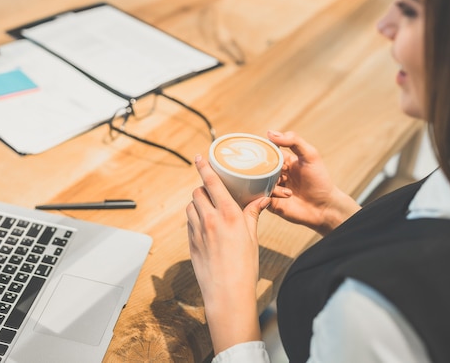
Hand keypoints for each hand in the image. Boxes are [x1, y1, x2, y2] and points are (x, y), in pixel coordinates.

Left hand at [186, 154, 268, 353]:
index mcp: (229, 215)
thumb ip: (252, 215)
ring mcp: (198, 231)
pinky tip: (205, 226)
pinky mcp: (191, 243)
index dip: (204, 167)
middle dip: (203, 189)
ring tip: (209, 209)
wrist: (228, 293)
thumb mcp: (252, 237)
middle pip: (198, 192)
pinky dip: (195, 219)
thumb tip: (260, 200)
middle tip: (212, 193)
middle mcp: (210, 219)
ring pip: (191, 206)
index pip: (212, 183)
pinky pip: (189, 223)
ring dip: (197, 204)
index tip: (199, 157)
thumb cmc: (244, 266)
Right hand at [267, 130, 360, 234]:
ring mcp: (270, 187)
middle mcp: (274, 173)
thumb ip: (293, 141)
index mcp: (281, 160)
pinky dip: (271, 194)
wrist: (324, 207)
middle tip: (282, 173)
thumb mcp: (310, 155)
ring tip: (287, 185)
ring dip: (270, 182)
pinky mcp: (269, 202)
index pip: (265, 151)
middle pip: (258, 167)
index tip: (267, 154)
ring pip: (257, 181)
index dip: (263, 151)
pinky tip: (287, 194)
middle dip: (264, 169)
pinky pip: (259, 196)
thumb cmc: (320, 180)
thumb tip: (270, 133)